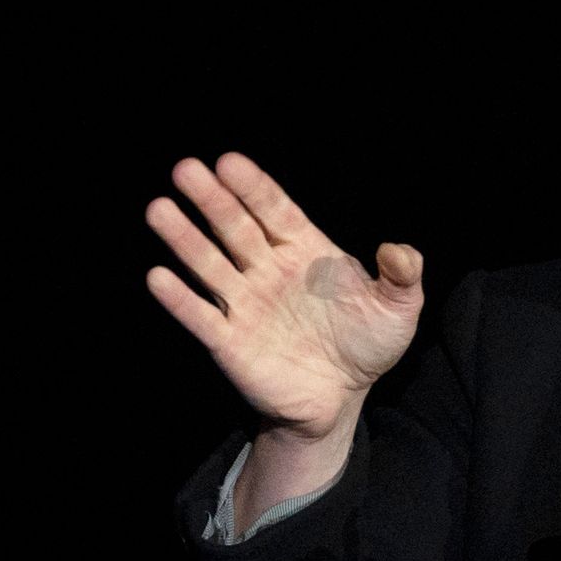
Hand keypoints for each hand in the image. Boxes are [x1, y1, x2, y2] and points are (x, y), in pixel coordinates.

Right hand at [145, 152, 423, 441]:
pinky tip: (159, 277)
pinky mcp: (231, 342)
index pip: (274, 210)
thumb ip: (402, 276)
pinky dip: (180, 299)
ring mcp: (246, 304)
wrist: (343, 398)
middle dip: (212, 200)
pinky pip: (202, 318)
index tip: (229, 163)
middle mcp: (268, 270)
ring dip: (185, 239)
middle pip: (235, 228)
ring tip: (159, 209)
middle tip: (185, 169)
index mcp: (304, 251)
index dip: (253, 187)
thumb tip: (398, 250)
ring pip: (210, 265)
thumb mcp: (398, 309)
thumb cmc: (367, 344)